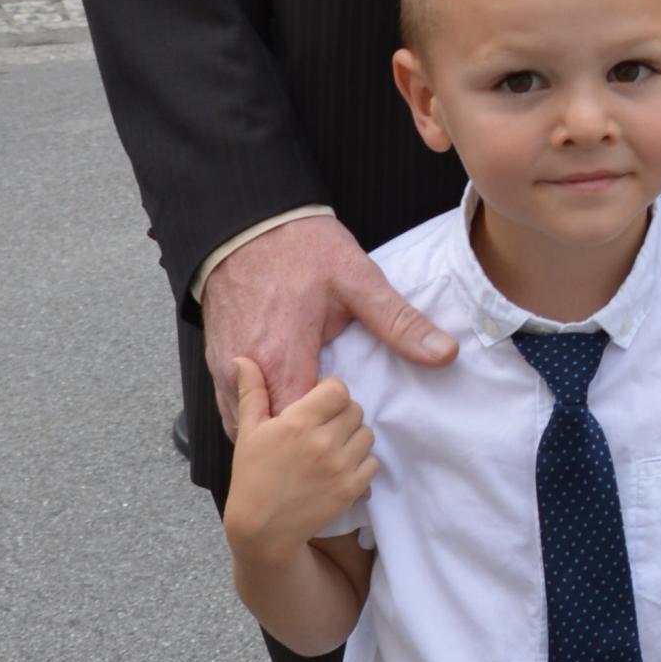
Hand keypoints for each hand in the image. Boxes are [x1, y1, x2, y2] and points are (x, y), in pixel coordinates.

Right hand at [199, 208, 454, 434]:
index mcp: (283, 356)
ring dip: (279, 433)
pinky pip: (233, 411)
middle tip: (333, 423)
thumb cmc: (302, 250)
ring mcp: (227, 368)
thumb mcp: (357, 280)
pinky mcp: (216, 362)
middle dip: (305, 438)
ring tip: (309, 422)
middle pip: (277, 434)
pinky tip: (283, 410)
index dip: (332, 430)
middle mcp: (248, 370)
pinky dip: (258, 419)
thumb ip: (398, 322)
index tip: (350, 417)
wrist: (246, 223)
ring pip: (248, 428)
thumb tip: (444, 353)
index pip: (306, 427)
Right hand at [222, 358, 376, 566]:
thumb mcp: (248, 431)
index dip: (331, 392)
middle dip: (342, 414)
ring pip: (367, 434)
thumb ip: (252, 391)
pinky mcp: (351, 489)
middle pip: (355, 409)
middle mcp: (323, 442)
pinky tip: (341, 467)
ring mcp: (340, 467)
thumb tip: (242, 358)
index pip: (338, 389)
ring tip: (333, 447)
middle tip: (325, 427)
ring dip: (354, 437)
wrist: (263, 528)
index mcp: (298, 422)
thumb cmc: (252, 476)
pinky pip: (373, 462)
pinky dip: (362, 463)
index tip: (319, 403)